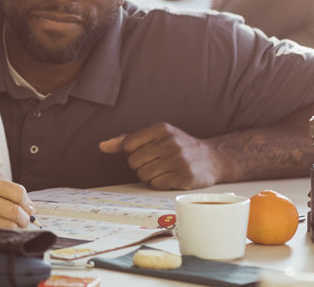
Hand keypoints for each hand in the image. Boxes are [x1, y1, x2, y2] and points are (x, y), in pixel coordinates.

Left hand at [99, 123, 221, 188]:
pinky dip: (160, 183)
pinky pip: (156, 184)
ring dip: (150, 176)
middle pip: (134, 162)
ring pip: (144, 175)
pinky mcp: (185, 176)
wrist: (211, 159)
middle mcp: (170, 142)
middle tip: (156, 162)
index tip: (145, 152)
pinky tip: (171, 177)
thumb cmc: (176, 147)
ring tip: (163, 170)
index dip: (132, 152)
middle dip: (140, 166)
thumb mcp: (154, 137)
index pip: (128, 145)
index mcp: (161, 128)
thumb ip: (127, 140)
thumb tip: (102, 146)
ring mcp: (179, 159)